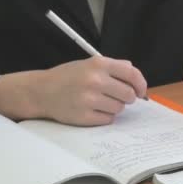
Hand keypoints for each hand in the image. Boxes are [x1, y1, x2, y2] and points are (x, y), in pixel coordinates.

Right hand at [0, 56, 147, 124]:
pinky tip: (93, 110)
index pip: (132, 73)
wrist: (41, 91)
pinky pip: (108, 119)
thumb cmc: (67, 77)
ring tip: (99, 102)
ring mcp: (89, 99)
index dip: (141, 84)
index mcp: (98, 64)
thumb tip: (135, 77)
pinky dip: (104, 117)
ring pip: (119, 108)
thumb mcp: (88, 64)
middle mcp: (95, 80)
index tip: (141, 91)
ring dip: (114, 107)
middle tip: (116, 97)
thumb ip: (113, 67)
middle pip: (129, 94)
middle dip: (127, 97)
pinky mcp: (84, 116)